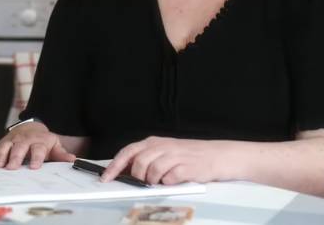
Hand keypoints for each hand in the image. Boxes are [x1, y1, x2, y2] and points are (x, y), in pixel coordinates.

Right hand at [0, 122, 74, 169]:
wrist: (30, 128)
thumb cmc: (42, 141)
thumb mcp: (54, 145)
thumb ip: (61, 154)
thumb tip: (72, 160)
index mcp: (38, 141)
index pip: (37, 149)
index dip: (36, 157)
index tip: (34, 167)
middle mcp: (23, 141)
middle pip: (19, 148)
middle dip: (15, 157)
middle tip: (12, 168)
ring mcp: (11, 142)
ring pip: (4, 147)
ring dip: (1, 156)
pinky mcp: (1, 144)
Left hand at [101, 136, 228, 184]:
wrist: (218, 155)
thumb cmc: (189, 156)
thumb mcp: (165, 151)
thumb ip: (146, 158)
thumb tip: (124, 172)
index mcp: (155, 142)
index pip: (128, 152)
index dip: (115, 166)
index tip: (106, 178)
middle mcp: (164, 146)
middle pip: (139, 162)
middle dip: (137, 177)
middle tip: (143, 182)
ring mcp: (175, 156)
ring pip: (152, 170)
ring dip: (153, 181)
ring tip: (161, 182)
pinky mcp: (187, 167)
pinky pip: (169, 177)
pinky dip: (167, 182)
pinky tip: (173, 180)